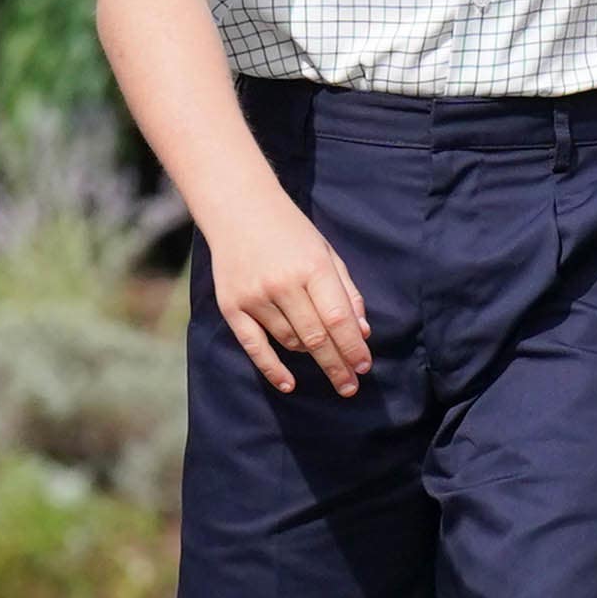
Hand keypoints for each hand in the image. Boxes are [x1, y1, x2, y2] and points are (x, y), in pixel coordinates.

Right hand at [197, 189, 371, 395]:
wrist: (238, 210)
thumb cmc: (292, 233)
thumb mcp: (327, 254)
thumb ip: (346, 292)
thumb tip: (361, 333)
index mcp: (313, 268)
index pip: (338, 319)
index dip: (353, 348)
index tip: (365, 367)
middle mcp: (283, 285)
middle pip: (316, 337)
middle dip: (337, 365)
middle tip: (351, 387)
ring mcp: (255, 297)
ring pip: (290, 341)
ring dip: (311, 356)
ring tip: (326, 361)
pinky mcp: (231, 306)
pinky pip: (254, 346)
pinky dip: (272, 368)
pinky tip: (288, 384)